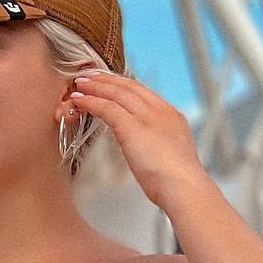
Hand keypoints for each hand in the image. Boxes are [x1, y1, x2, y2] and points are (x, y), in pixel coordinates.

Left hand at [62, 70, 207, 209]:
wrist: (183, 188)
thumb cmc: (177, 183)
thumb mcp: (170, 157)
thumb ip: (157, 146)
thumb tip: (145, 151)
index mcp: (172, 116)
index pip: (143, 92)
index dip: (122, 84)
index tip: (109, 81)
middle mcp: (160, 111)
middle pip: (129, 87)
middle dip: (107, 79)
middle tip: (89, 75)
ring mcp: (147, 117)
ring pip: (116, 93)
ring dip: (95, 87)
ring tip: (79, 84)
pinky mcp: (132, 127)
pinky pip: (107, 108)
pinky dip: (91, 102)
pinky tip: (79, 101)